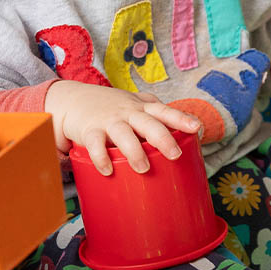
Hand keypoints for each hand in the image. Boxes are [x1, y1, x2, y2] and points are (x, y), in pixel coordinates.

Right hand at [45, 80, 201, 174]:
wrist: (74, 100)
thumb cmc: (111, 107)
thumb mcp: (134, 104)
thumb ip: (155, 115)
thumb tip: (185, 135)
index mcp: (141, 108)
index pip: (164, 111)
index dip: (181, 118)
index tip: (197, 127)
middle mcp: (127, 113)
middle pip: (148, 124)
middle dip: (162, 138)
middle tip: (174, 154)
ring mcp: (109, 121)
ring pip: (123, 135)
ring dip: (134, 151)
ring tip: (144, 168)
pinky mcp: (90, 131)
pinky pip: (95, 145)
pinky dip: (101, 158)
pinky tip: (108, 170)